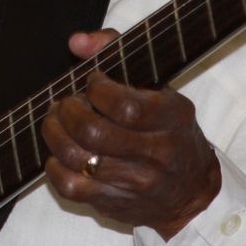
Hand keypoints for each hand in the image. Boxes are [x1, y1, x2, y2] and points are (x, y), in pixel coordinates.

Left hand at [40, 30, 221, 239]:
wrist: (191, 193)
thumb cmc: (170, 130)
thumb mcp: (160, 88)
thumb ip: (118, 51)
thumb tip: (76, 42)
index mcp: (173, 118)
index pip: (125, 106)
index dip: (97, 91)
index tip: (93, 83)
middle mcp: (158, 154)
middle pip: (94, 134)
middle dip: (67, 112)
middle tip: (66, 104)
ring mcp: (136, 183)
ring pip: (77, 159)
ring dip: (55, 134)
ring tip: (56, 122)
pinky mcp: (115, 204)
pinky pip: (71, 187)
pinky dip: (54, 167)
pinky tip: (59, 154)